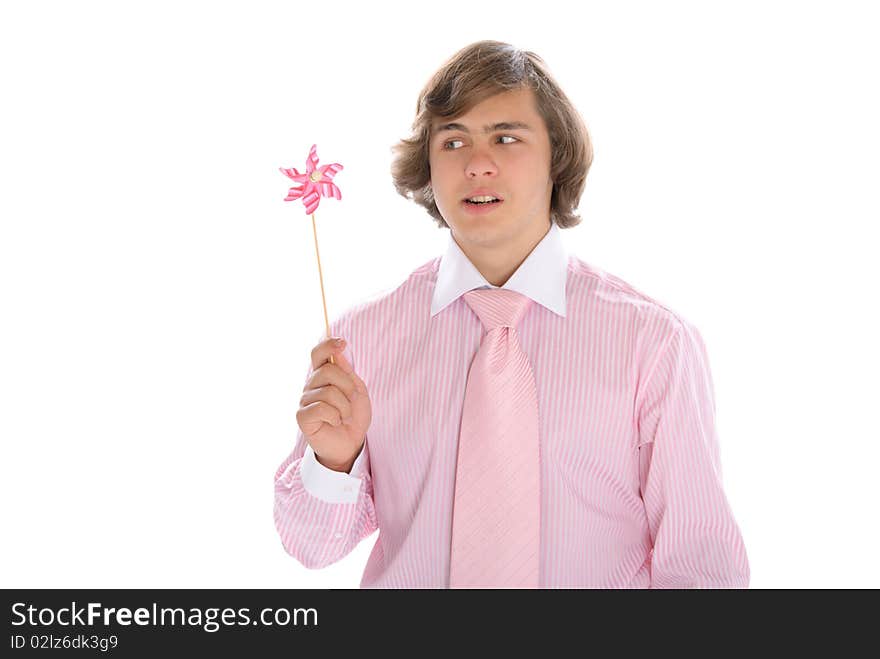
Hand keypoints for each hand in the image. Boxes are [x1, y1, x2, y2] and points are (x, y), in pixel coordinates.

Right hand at [296, 337, 371, 471]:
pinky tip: (336, 422)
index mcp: (323, 375)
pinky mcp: (302, 416)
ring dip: (345, 406)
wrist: (351, 442)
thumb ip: (347, 372)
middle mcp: (310, 385)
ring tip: (345, 415)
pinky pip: (321, 408)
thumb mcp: (357, 390)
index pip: (318, 354)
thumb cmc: (353, 415)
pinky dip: (336, 416)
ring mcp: (305, 400)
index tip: (342, 343)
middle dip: (347, 385)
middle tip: (353, 399)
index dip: (327, 345)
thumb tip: (337, 354)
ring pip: (328, 392)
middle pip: (327, 370)